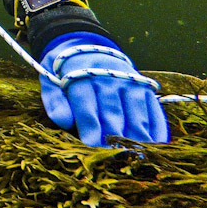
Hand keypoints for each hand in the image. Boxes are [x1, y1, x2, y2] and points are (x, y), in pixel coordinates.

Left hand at [39, 32, 168, 146]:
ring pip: (136, 115)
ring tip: (132, 158)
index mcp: (81, 73)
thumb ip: (54, 102)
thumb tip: (64, 121)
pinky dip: (156, 132)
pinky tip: (153, 148)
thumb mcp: (51, 81)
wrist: (87, 49)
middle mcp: (109, 75)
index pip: (87, 104)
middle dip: (112, 138)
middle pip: (113, 113)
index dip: (90, 127)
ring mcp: (130, 81)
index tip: (91, 147)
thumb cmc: (65, 74)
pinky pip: (155, 112)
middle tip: (111, 158)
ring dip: (135, 139)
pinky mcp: (146, 88)